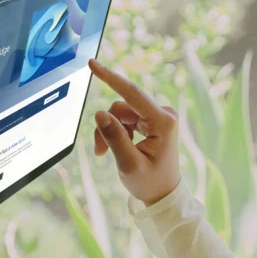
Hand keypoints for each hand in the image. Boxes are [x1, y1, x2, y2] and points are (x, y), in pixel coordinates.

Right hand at [89, 59, 180, 205]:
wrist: (163, 194)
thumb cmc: (150, 183)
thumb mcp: (129, 165)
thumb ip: (114, 138)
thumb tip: (99, 113)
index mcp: (164, 122)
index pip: (132, 94)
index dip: (110, 78)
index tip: (92, 63)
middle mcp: (164, 114)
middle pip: (121, 107)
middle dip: (107, 127)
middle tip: (99, 151)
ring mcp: (159, 116)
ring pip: (120, 113)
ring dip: (110, 131)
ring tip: (105, 153)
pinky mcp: (152, 120)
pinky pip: (125, 118)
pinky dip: (116, 132)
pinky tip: (116, 148)